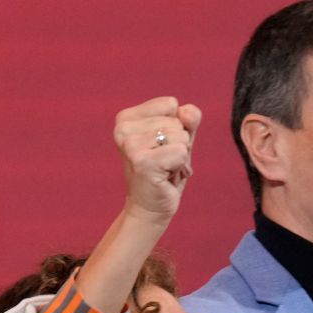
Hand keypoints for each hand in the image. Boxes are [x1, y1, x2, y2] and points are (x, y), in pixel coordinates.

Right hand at [113, 96, 200, 225]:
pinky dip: (181, 166)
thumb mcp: (180, 139)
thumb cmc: (165, 171)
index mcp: (126, 117)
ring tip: (164, 169)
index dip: (177, 128)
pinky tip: (165, 176)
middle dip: (179, 145)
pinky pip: (181, 152)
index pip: (171, 104)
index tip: (163, 147)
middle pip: (177, 122)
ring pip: (181, 137)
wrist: (151, 207)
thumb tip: (187, 111)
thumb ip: (188, 120)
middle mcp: (123, 128)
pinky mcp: (142, 161)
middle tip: (164, 163)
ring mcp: (130, 144)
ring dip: (180, 157)